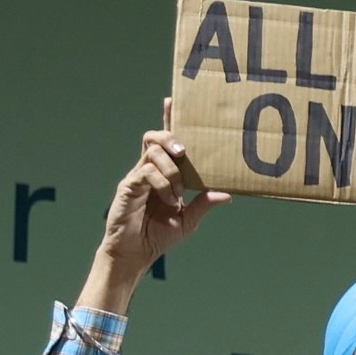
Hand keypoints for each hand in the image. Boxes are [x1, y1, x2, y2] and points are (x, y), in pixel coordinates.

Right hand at [89, 97, 228, 294]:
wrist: (136, 254)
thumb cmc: (158, 235)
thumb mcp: (188, 220)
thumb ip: (203, 204)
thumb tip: (227, 193)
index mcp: (163, 173)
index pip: (165, 141)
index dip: (168, 120)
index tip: (172, 101)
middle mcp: (148, 169)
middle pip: (155, 137)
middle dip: (171, 137)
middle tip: (185, 152)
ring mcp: (137, 176)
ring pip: (153, 153)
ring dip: (172, 171)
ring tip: (178, 194)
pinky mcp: (128, 186)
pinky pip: (146, 173)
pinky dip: (162, 184)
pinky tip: (169, 200)